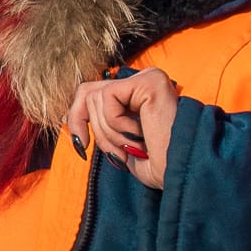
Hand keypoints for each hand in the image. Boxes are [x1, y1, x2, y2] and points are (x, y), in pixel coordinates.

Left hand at [67, 69, 179, 190]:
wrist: (181, 173)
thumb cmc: (158, 165)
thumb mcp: (119, 145)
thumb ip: (99, 125)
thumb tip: (68, 116)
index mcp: (136, 95)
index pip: (91, 92)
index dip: (76, 115)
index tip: (80, 144)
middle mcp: (142, 81)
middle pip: (87, 92)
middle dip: (89, 128)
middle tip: (108, 152)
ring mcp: (147, 78)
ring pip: (95, 98)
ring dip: (108, 134)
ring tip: (133, 146)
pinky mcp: (149, 81)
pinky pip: (109, 98)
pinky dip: (116, 125)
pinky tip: (140, 134)